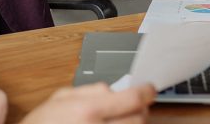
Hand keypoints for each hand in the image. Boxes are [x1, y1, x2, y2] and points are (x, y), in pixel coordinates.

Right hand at [20, 83, 154, 123]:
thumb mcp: (60, 97)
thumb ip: (89, 90)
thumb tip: (113, 89)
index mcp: (87, 110)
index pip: (132, 99)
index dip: (146, 92)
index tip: (149, 89)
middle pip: (139, 118)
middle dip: (141, 109)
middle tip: (134, 105)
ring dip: (133, 123)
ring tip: (120, 118)